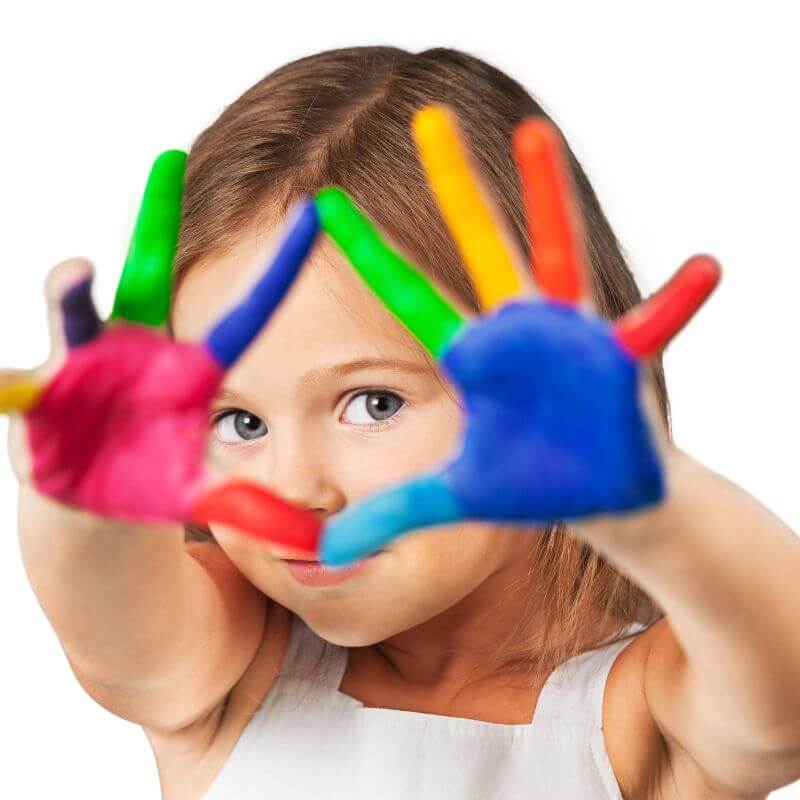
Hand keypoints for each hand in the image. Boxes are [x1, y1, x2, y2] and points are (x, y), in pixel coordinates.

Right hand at [1, 152, 321, 551]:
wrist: (93, 514)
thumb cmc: (152, 486)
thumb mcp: (200, 489)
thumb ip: (247, 507)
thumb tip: (312, 542)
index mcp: (187, 373)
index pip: (239, 319)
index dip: (272, 274)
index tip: (310, 216)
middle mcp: (135, 355)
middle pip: (146, 281)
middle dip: (156, 223)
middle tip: (171, 161)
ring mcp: (83, 371)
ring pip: (77, 323)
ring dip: (75, 300)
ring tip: (76, 277)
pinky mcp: (39, 403)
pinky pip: (24, 389)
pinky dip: (17, 385)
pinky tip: (13, 384)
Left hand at [314, 105, 719, 564]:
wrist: (598, 495)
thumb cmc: (529, 485)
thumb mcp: (453, 499)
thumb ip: (391, 516)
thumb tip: (323, 555)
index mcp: (471, 357)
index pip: (407, 297)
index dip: (370, 254)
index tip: (325, 205)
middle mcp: (516, 330)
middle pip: (478, 249)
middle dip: (455, 188)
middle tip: (426, 117)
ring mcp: (567, 336)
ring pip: (555, 256)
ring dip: (549, 200)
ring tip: (535, 137)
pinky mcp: (615, 359)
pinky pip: (649, 325)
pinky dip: (676, 303)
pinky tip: (703, 270)